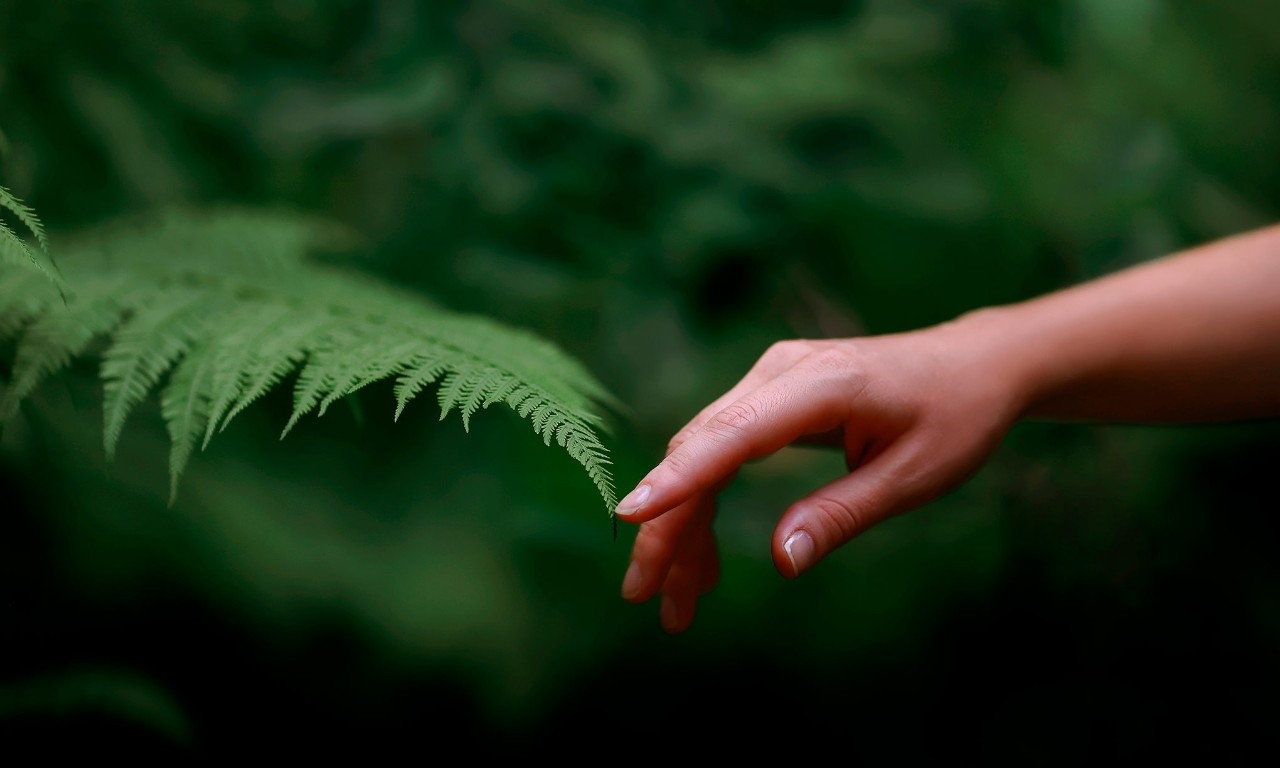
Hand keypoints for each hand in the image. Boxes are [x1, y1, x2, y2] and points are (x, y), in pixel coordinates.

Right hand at [615, 322, 1023, 632]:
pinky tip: (704, 559)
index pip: (733, 432)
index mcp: (824, 383)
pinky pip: (721, 450)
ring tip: (676, 600)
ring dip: (682, 524)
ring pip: (702, 454)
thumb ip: (842, 514)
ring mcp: (772, 379)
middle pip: (700, 449)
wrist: (974, 364)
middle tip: (646, 598)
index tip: (629, 516)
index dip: (678, 477)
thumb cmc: (955, 417)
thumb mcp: (913, 476)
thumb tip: (781, 562)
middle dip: (667, 526)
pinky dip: (706, 503)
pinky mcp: (771, 396)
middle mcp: (782, 371)